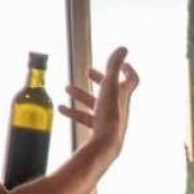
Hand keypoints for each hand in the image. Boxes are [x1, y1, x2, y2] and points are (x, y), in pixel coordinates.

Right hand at [60, 45, 138, 165]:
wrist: (105, 146)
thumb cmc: (109, 115)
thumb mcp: (109, 86)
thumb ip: (114, 66)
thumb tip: (123, 47)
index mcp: (123, 96)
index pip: (132, 80)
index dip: (128, 70)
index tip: (121, 62)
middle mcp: (118, 107)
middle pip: (111, 90)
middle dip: (99, 79)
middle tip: (87, 72)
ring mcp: (109, 120)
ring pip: (95, 104)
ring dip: (82, 95)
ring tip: (67, 88)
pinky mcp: (99, 131)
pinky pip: (85, 119)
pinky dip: (73, 112)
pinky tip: (61, 108)